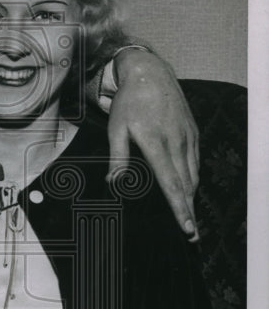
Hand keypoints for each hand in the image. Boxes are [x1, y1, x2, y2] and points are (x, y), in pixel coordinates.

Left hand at [107, 50, 199, 240]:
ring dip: (193, 198)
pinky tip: (189, 190)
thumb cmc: (128, 103)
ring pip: (193, 174)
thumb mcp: (115, 128)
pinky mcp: (192, 132)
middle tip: (192, 235)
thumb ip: (117, 157)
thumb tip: (113, 183)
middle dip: (189, 211)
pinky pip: (195, 161)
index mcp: (156, 144)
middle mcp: (176, 143)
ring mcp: (187, 137)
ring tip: (190, 219)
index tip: (186, 227)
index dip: (179, 208)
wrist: (150, 73)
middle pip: (186, 185)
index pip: (170, 183)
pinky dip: (193, 178)